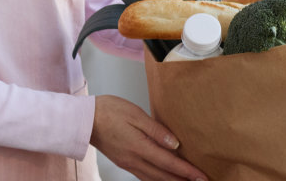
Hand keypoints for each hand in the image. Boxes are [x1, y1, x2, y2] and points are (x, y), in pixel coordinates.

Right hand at [90, 95, 207, 180]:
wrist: (83, 119)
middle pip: (163, 176)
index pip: (168, 162)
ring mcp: (127, 163)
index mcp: (138, 146)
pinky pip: (144, 176)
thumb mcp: (135, 114)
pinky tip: (163, 178)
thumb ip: (156, 130)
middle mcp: (133, 160)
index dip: (187, 171)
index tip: (201, 176)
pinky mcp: (123, 162)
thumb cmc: (108, 111)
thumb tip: (175, 144)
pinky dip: (157, 180)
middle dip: (183, 180)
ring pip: (153, 179)